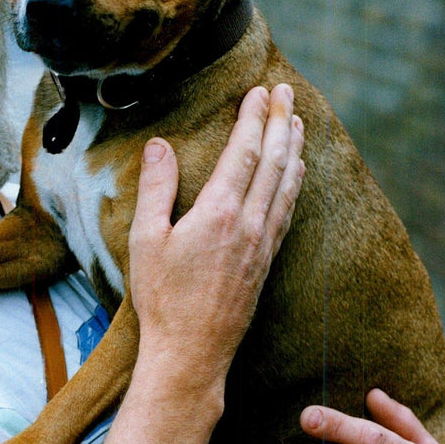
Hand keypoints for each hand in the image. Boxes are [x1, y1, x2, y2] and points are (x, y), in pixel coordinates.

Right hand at [129, 84, 304, 392]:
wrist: (191, 352)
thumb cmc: (162, 298)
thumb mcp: (146, 240)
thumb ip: (155, 189)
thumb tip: (159, 145)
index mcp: (219, 213)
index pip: (243, 152)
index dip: (253, 118)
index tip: (259, 92)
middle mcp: (249, 224)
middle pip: (273, 161)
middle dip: (281, 122)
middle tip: (287, 91)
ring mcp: (262, 244)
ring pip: (286, 184)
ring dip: (294, 149)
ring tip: (298, 122)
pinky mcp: (266, 262)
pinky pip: (287, 211)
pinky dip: (295, 184)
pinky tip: (296, 173)